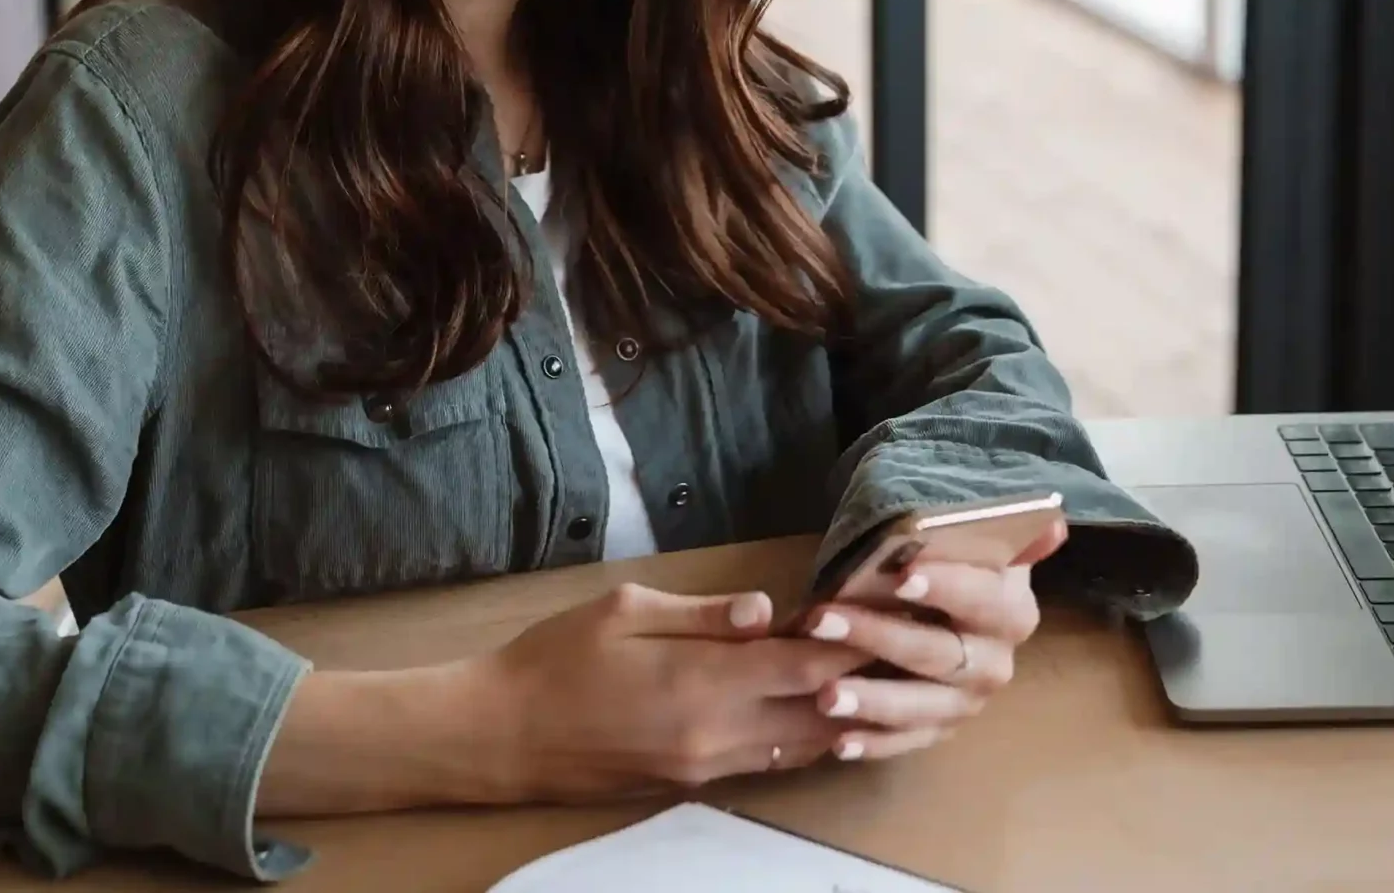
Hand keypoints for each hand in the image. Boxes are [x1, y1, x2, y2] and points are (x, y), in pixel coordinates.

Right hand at [473, 583, 872, 800]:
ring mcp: (706, 767)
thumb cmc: (555, 659)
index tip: (881, 613)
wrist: (502, 736)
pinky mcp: (690, 784)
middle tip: (891, 646)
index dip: (852, 643)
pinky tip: (811, 710)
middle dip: (860, 681)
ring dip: (836, 714)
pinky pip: (764, 761)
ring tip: (868, 677)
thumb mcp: (624, 611)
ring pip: (799, 747)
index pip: (807, 668)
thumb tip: (766, 610)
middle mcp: (716, 733)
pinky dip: (797, 737)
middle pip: (819, 714)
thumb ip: (704, 613)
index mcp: (702, 681)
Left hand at [801, 517, 1064, 762]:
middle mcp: (995, 662)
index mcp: (1010, 609)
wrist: (950, 611)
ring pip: (921, 706)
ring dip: (872, 702)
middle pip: (939, 653)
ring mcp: (967, 702)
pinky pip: (908, 742)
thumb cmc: (947, 567)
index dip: (947, 587)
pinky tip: (839, 742)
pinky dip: (875, 744)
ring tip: (826, 696)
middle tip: (822, 622)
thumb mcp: (969, 543)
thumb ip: (998, 535)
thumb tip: (1051, 527)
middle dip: (877, 636)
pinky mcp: (940, 730)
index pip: (982, 598)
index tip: (901, 576)